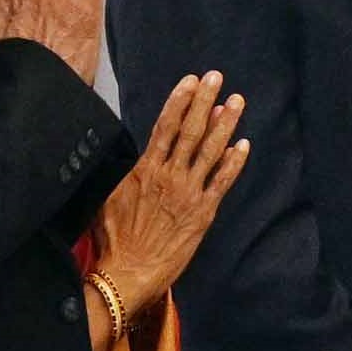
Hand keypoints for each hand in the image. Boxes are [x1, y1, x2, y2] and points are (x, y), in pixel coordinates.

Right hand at [88, 71, 251, 313]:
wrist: (128, 272)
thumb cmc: (113, 240)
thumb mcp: (108, 198)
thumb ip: (123, 175)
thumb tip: (129, 159)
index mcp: (144, 170)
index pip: (164, 126)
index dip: (180, 101)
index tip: (190, 80)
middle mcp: (168, 176)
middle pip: (190, 130)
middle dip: (204, 101)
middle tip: (217, 78)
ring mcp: (187, 193)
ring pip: (209, 150)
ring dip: (225, 124)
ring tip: (236, 102)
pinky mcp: (202, 213)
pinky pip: (222, 182)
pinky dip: (233, 162)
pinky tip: (243, 145)